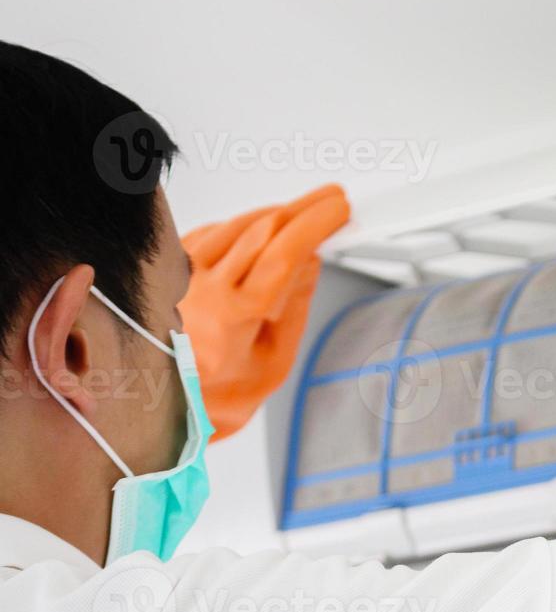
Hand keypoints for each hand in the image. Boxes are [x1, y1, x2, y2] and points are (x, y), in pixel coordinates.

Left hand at [178, 184, 349, 440]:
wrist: (161, 410)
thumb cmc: (216, 397)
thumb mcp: (274, 362)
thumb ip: (294, 306)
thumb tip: (310, 260)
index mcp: (233, 317)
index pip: (284, 252)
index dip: (316, 222)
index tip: (338, 209)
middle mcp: (199, 288)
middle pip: (262, 228)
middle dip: (302, 209)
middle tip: (330, 201)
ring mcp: (178, 275)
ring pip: (236, 224)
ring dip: (273, 215)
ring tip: (301, 216)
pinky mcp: (165, 270)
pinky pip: (211, 233)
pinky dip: (241, 228)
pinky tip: (257, 233)